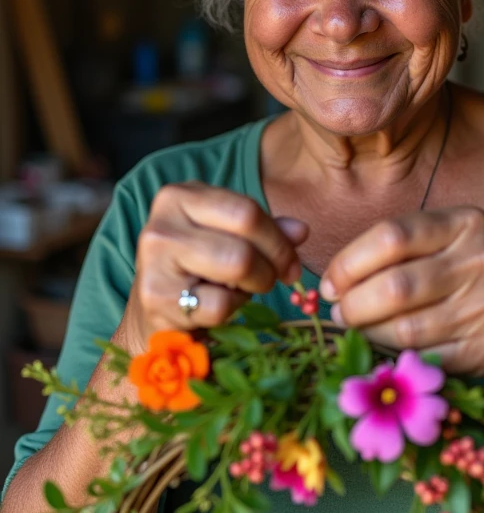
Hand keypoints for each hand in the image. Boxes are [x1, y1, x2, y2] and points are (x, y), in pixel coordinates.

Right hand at [121, 182, 307, 355]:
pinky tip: (218, 308)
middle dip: (271, 266)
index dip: (278, 240)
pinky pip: (220, 305)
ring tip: (243, 290)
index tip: (290, 261)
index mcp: (180, 196)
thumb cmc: (196, 269)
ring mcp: (155, 261)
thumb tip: (301, 231)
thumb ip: (265, 229)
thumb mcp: (228, 237)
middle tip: (273, 279)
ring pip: (236, 268)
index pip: (247, 211)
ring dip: (253, 287)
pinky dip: (231, 311)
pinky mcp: (156, 299)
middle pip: (245, 242)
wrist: (153, 315)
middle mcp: (162, 223)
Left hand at [319, 207, 483, 376]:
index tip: (330, 283)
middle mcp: (482, 260)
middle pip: (395, 286)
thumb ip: (395, 250)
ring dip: (367, 333)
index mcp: (465, 223)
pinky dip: (393, 356)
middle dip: (353, 304)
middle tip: (338, 312)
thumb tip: (333, 283)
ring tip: (355, 329)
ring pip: (405, 328)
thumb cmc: (466, 272)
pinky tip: (383, 349)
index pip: (391, 237)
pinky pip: (423, 357)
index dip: (349, 262)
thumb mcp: (443, 242)